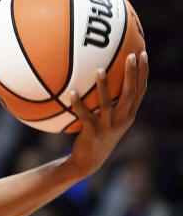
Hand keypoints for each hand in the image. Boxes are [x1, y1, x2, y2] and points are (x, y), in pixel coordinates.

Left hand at [67, 51, 147, 178]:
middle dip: (132, 73)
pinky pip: (84, 115)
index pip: (140, 90)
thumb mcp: (109, 119)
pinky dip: (78, 104)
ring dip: (104, 86)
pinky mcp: (93, 133)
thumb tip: (103, 77)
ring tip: (99, 70)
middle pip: (130, 93)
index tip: (142, 54)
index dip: (143, 73)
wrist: (88, 162)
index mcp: (128, 114)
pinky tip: (72, 92)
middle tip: (130, 56)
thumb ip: (111, 102)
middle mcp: (122, 119)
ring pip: (108, 103)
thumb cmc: (97, 135)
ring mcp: (108, 126)